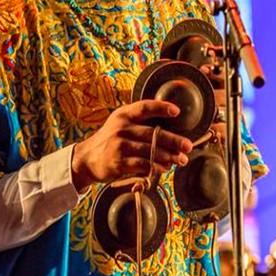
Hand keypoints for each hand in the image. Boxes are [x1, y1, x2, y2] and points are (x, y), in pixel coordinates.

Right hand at [71, 100, 192, 191]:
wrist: (87, 158)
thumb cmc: (111, 139)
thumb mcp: (120, 123)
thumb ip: (140, 120)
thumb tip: (172, 125)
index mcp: (124, 115)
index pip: (145, 107)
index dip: (161, 108)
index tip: (177, 112)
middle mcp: (121, 128)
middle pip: (153, 133)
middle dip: (174, 140)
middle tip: (188, 146)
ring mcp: (119, 146)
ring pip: (150, 151)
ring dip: (168, 157)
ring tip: (180, 160)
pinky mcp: (118, 163)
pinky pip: (142, 165)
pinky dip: (156, 167)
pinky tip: (164, 168)